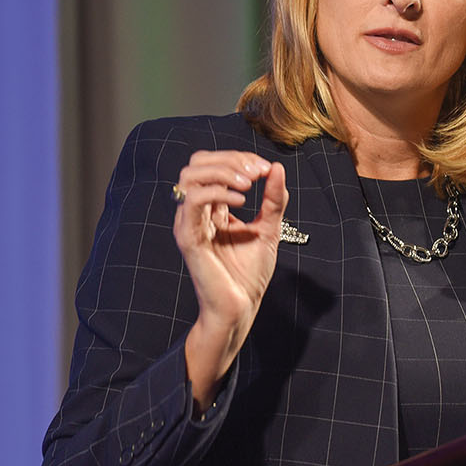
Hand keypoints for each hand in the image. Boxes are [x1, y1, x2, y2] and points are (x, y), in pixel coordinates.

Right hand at [173, 150, 287, 410]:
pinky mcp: (189, 238)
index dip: (239, 158)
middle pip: (197, 163)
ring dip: (223, 171)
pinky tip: (243, 201)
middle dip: (230, 159)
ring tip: (249, 184)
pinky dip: (218, 192)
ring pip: (190, 176)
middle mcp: (197, 212)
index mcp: (213, 208)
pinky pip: (193, 202)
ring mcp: (189, 223)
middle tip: (257, 173)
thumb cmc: (249, 274)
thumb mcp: (269, 228)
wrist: (241, 307)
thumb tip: (276, 167)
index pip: (214, 165)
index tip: (265, 169)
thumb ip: (273, 200)